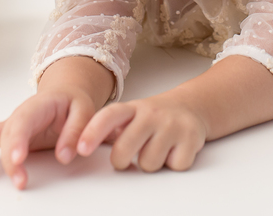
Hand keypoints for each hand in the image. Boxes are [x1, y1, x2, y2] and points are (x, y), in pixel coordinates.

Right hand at [0, 88, 95, 188]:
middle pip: (6, 134)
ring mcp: (13, 126)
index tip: (18, 158)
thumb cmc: (72, 103)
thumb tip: (64, 155)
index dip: (18, 139)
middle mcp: (21, 115)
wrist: (64, 95)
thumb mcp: (84, 109)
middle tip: (18, 181)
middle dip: (8, 159)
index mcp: (39, 105)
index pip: (24, 120)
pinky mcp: (11, 137)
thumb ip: (76, 130)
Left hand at [77, 94, 207, 172]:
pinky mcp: (191, 138)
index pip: (109, 117)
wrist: (191, 106)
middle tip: (127, 158)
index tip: (81, 149)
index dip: (93, 132)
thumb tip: (81, 145)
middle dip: (121, 160)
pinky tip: (174, 150)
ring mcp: (172, 125)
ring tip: (156, 149)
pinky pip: (174, 166)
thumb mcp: (131, 115)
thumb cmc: (154, 117)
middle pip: (125, 149)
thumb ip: (110, 128)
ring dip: (150, 163)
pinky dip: (173, 164)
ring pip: (149, 164)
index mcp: (133, 108)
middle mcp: (152, 114)